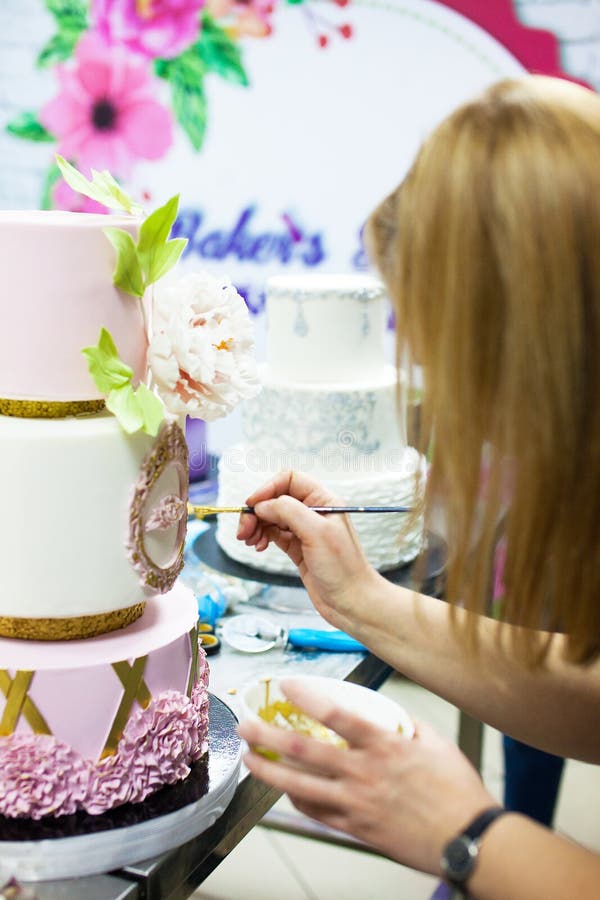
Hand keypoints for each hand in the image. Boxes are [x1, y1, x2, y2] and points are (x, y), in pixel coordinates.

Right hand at [236, 471, 380, 630]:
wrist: (351, 602)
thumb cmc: (342, 567)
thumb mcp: (316, 532)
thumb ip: (288, 511)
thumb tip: (262, 505)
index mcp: (323, 500)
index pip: (289, 480)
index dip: (268, 488)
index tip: (252, 505)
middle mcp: (313, 512)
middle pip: (276, 499)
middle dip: (257, 511)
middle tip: (244, 530)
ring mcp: (304, 530)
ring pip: (272, 517)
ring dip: (256, 525)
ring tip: (249, 540)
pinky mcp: (297, 548)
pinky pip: (273, 534)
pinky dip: (262, 537)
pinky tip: (258, 546)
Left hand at [238, 679, 495, 874]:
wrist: (468, 837)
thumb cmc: (457, 790)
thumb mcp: (435, 742)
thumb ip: (404, 724)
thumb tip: (385, 712)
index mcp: (384, 745)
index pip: (335, 713)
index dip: (306, 696)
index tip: (285, 684)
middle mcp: (364, 772)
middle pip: (304, 751)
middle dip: (268, 735)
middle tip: (246, 725)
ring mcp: (357, 803)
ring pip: (301, 786)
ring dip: (269, 770)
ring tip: (248, 759)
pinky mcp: (357, 828)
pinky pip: (316, 813)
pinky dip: (296, 799)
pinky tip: (285, 790)